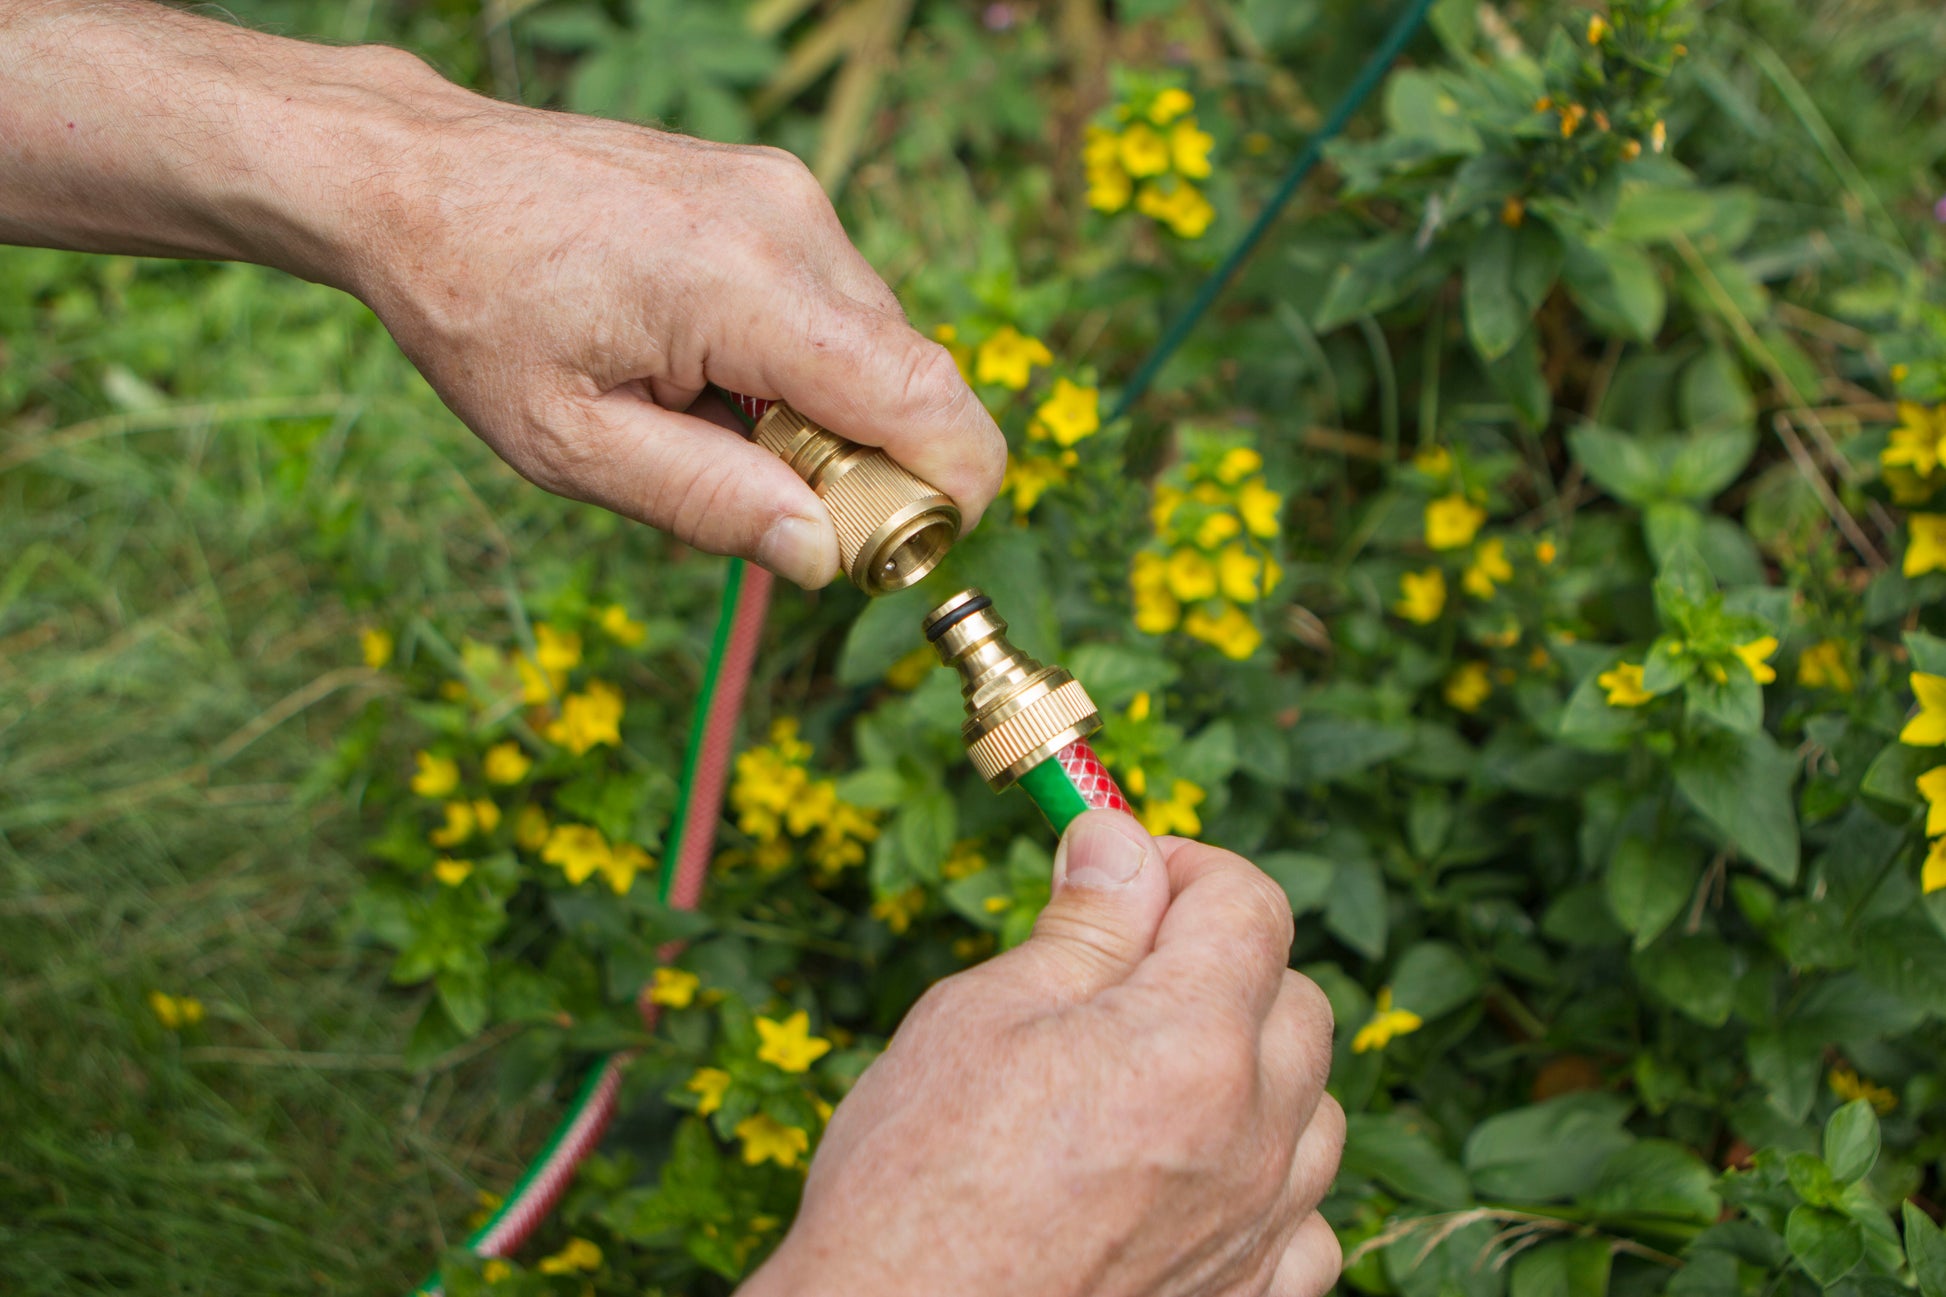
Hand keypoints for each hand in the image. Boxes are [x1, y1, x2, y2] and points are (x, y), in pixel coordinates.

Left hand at [0, 9, 1005, 587]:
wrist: (417, 175)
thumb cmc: (476, 308)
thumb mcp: (567, 442)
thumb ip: (704, 503)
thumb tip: (820, 554)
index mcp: (746, 285)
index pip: (928, 404)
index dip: (947, 495)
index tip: (888, 549)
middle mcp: (792, 223)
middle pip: (912, 383)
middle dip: (865, 467)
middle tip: (752, 497)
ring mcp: (789, 195)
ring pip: (877, 349)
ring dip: (824, 416)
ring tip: (701, 417)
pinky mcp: (777, 191)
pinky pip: (835, 308)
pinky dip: (798, 364)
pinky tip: (704, 368)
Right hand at [745, 812, 1342, 1296]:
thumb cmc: (915, 1183)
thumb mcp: (978, 1019)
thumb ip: (1081, 928)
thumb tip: (1118, 842)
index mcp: (1191, 1045)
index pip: (1252, 906)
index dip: (1188, 870)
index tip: (1127, 878)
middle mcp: (1252, 1139)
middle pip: (1296, 1001)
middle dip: (1224, 962)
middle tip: (1125, 972)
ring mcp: (1259, 1233)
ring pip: (1312, 1110)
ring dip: (1254, 1071)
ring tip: (1151, 1077)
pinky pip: (1306, 1224)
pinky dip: (1268, 1185)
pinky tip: (1195, 1178)